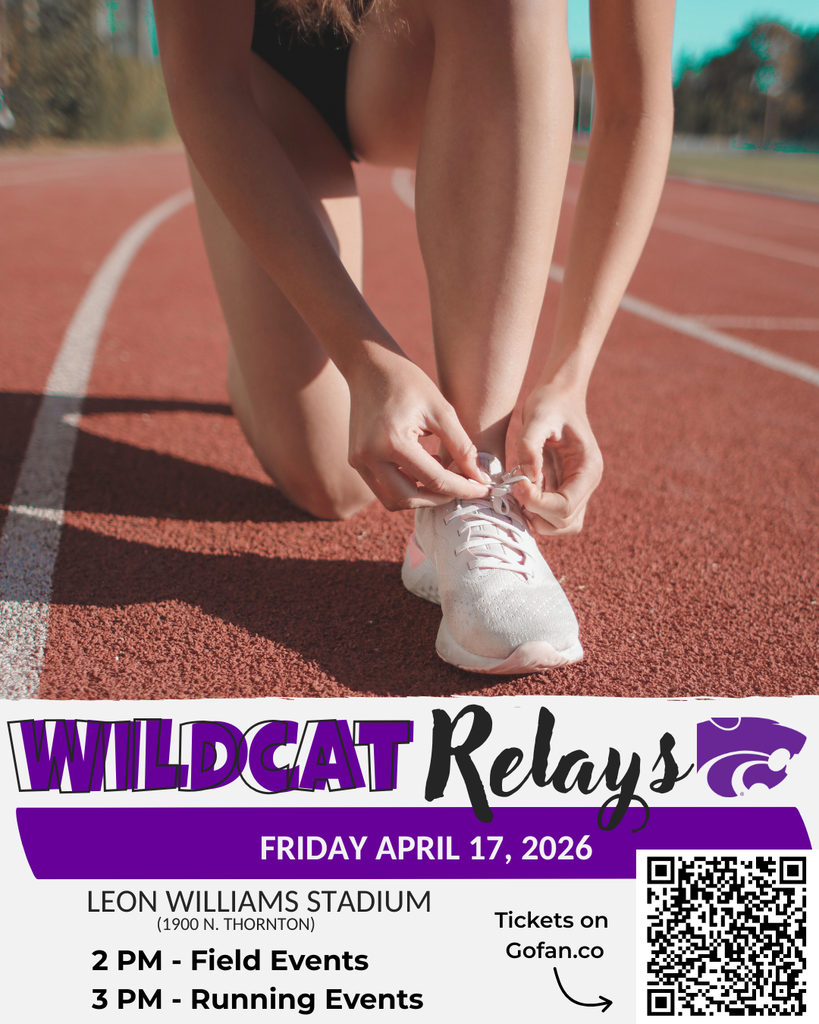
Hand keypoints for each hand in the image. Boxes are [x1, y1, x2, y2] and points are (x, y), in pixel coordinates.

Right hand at [347, 346, 490, 510]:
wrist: (370, 366)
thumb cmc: (408, 382)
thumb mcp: (442, 411)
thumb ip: (462, 447)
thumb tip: (480, 478)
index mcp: (393, 442)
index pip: (435, 480)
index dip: (464, 488)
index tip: (484, 489)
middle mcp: (370, 457)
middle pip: (410, 498)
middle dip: (440, 498)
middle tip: (463, 486)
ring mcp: (359, 462)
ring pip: (393, 500)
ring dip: (421, 497)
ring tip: (442, 476)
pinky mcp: (356, 462)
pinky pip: (383, 488)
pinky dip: (406, 487)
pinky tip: (424, 468)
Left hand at [513, 384, 602, 535]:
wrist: (559, 395)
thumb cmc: (550, 403)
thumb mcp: (537, 416)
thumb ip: (529, 446)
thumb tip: (527, 478)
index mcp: (588, 468)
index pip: (566, 506)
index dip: (538, 503)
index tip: (517, 485)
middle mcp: (587, 483)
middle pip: (565, 522)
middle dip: (537, 513)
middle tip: (516, 489)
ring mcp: (578, 488)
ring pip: (562, 525)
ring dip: (537, 517)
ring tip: (519, 493)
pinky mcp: (566, 488)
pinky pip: (554, 515)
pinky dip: (537, 512)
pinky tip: (522, 491)